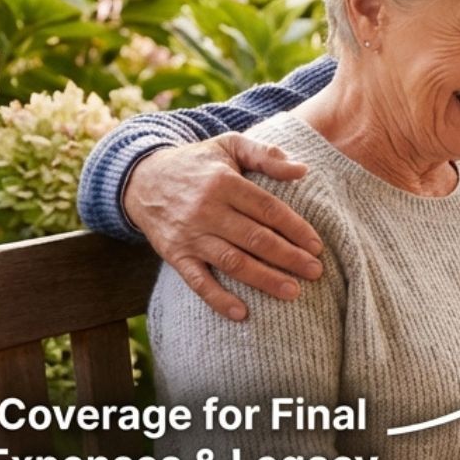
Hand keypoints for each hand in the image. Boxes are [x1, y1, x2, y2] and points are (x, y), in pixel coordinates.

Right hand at [123, 134, 323, 321]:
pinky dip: (218, 299)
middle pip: (255, 238)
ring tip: (293, 292)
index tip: (317, 246)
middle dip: (288, 257)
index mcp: (224, 182)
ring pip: (232, 261)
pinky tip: (242, 313)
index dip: (295, 228)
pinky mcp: (174, 255)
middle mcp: (207, 210)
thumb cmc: (198, 163)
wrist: (142, 179)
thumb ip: (266, 154)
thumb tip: (302, 169)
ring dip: (264, 279)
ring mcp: (190, 235)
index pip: (268, 209)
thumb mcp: (229, 145)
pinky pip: (197, 281)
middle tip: (315, 272)